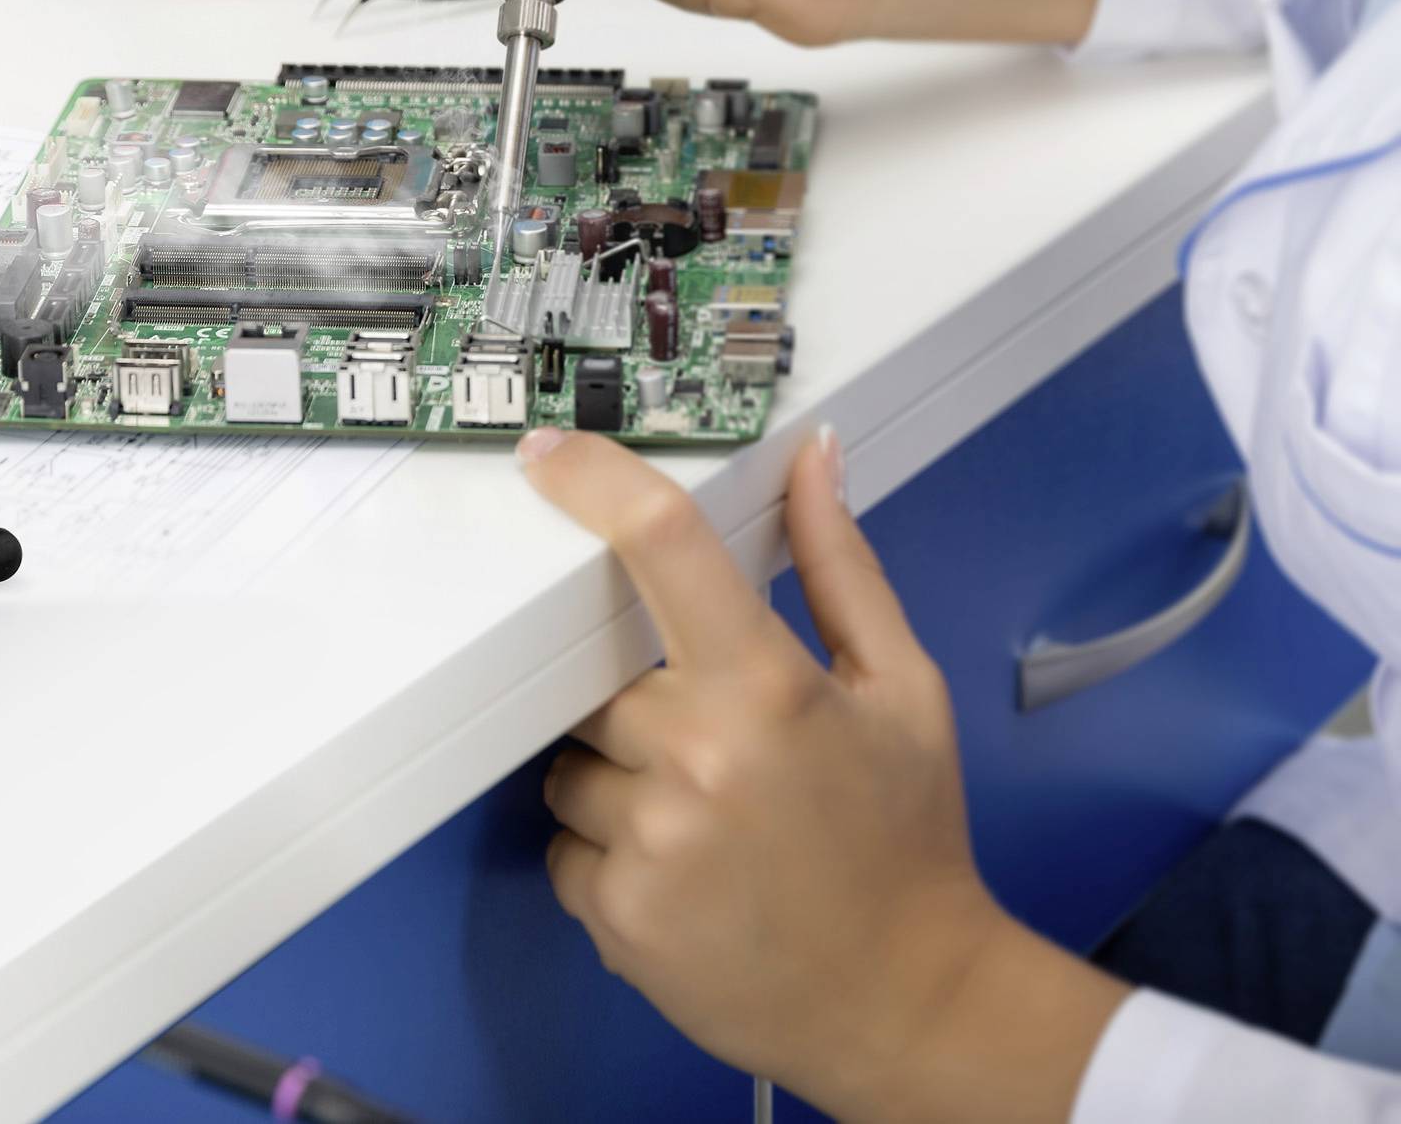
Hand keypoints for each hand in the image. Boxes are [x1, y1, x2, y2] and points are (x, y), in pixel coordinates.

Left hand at [519, 425, 1127, 1123]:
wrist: (914, 1004)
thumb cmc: (907, 839)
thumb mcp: (903, 689)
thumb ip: (842, 565)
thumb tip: (813, 457)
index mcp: (767, 685)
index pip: (661, 544)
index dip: (593, 481)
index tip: (546, 456)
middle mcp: (698, 755)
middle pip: (596, 672)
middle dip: (639, 696)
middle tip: (713, 742)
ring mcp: (650, 840)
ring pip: (572, 761)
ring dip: (620, 778)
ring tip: (708, 818)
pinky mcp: (617, 914)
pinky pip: (567, 846)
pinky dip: (611, 854)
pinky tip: (688, 873)